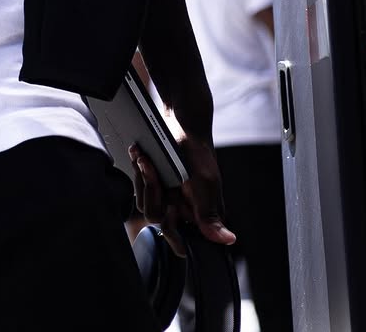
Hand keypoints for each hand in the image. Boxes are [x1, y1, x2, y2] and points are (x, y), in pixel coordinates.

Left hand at [130, 140, 235, 256]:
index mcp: (197, 215)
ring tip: (145, 158)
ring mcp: (165, 195)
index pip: (182, 238)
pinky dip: (137, 169)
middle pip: (156, 217)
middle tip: (153, 170)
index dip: (172, 233)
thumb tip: (228, 240)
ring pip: (144, 202)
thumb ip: (210, 214)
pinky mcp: (153, 182)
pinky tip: (140, 153)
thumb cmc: (199, 154)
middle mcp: (179, 208)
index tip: (170, 211)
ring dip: (142, 177)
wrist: (184, 125)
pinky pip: (138, 185)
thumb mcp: (206, 184)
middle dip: (152, 192)